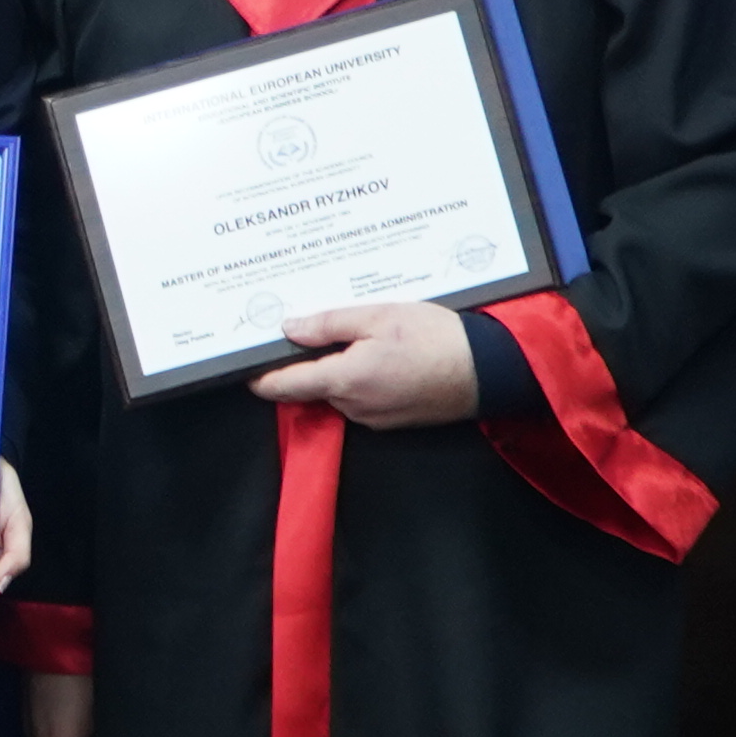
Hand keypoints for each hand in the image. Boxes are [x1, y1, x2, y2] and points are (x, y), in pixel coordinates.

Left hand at [247, 297, 481, 430]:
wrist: (490, 371)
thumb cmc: (438, 338)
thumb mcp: (380, 316)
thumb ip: (329, 324)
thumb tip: (289, 329)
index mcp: (344, 380)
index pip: (282, 386)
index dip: (259, 375)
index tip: (245, 362)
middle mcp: (353, 406)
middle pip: (310, 386)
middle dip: (307, 361)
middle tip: (310, 327)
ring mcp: (372, 418)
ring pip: (336, 391)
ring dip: (338, 367)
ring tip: (356, 335)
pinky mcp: (391, 420)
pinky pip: (361, 398)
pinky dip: (361, 377)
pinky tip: (379, 353)